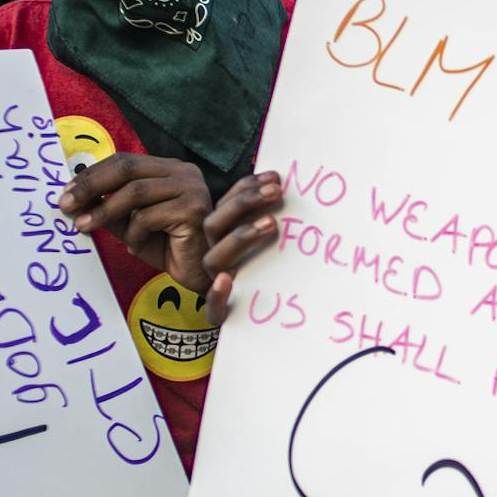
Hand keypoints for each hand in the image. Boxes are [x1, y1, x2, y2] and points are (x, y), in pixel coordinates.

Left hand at [55, 153, 214, 292]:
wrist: (203, 276)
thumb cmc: (170, 249)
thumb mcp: (132, 226)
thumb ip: (110, 210)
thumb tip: (74, 199)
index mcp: (170, 169)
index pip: (124, 161)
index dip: (92, 175)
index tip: (66, 192)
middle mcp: (184, 172)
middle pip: (127, 168)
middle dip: (90, 185)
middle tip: (65, 204)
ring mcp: (191, 188)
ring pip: (134, 191)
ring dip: (103, 211)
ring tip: (83, 226)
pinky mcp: (193, 209)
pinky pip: (147, 217)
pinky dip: (133, 235)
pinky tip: (135, 248)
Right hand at [200, 170, 286, 326]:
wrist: (252, 319)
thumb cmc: (262, 272)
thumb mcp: (261, 241)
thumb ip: (265, 216)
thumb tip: (283, 184)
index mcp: (220, 236)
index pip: (226, 204)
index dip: (247, 188)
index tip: (275, 177)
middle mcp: (213, 254)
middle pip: (216, 225)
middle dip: (245, 204)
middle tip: (277, 192)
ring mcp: (215, 281)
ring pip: (215, 259)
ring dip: (241, 237)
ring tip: (272, 223)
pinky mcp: (220, 312)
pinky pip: (213, 306)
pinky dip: (217, 294)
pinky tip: (225, 282)